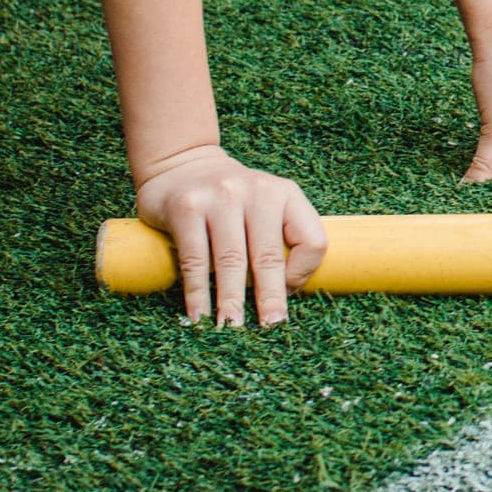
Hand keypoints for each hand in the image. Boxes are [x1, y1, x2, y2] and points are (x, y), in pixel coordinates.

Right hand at [135, 146, 326, 327]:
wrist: (180, 163)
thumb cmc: (230, 200)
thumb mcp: (265, 206)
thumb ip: (278, 239)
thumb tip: (285, 294)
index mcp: (286, 194)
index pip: (311, 239)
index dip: (303, 273)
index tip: (289, 296)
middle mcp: (257, 191)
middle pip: (269, 255)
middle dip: (269, 297)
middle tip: (270, 327)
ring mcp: (220, 197)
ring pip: (231, 260)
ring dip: (230, 300)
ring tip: (230, 328)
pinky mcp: (187, 207)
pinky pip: (195, 259)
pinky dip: (197, 291)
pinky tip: (198, 314)